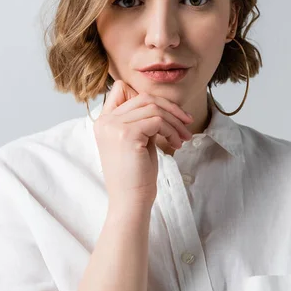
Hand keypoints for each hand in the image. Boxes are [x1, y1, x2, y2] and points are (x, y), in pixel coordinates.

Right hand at [93, 80, 193, 211]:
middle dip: (170, 108)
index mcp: (104, 121)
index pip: (121, 89)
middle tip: (186, 123)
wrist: (130, 201)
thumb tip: (162, 106)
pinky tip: (176, 143)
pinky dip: (171, 130)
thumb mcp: (138, 141)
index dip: (148, 98)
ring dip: (174, 121)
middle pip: (143, 97)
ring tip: (183, 137)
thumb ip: (142, 121)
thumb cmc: (136, 175)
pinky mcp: (126, 134)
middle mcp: (105, 121)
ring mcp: (113, 126)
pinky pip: (157, 120)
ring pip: (153, 107)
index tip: (168, 114)